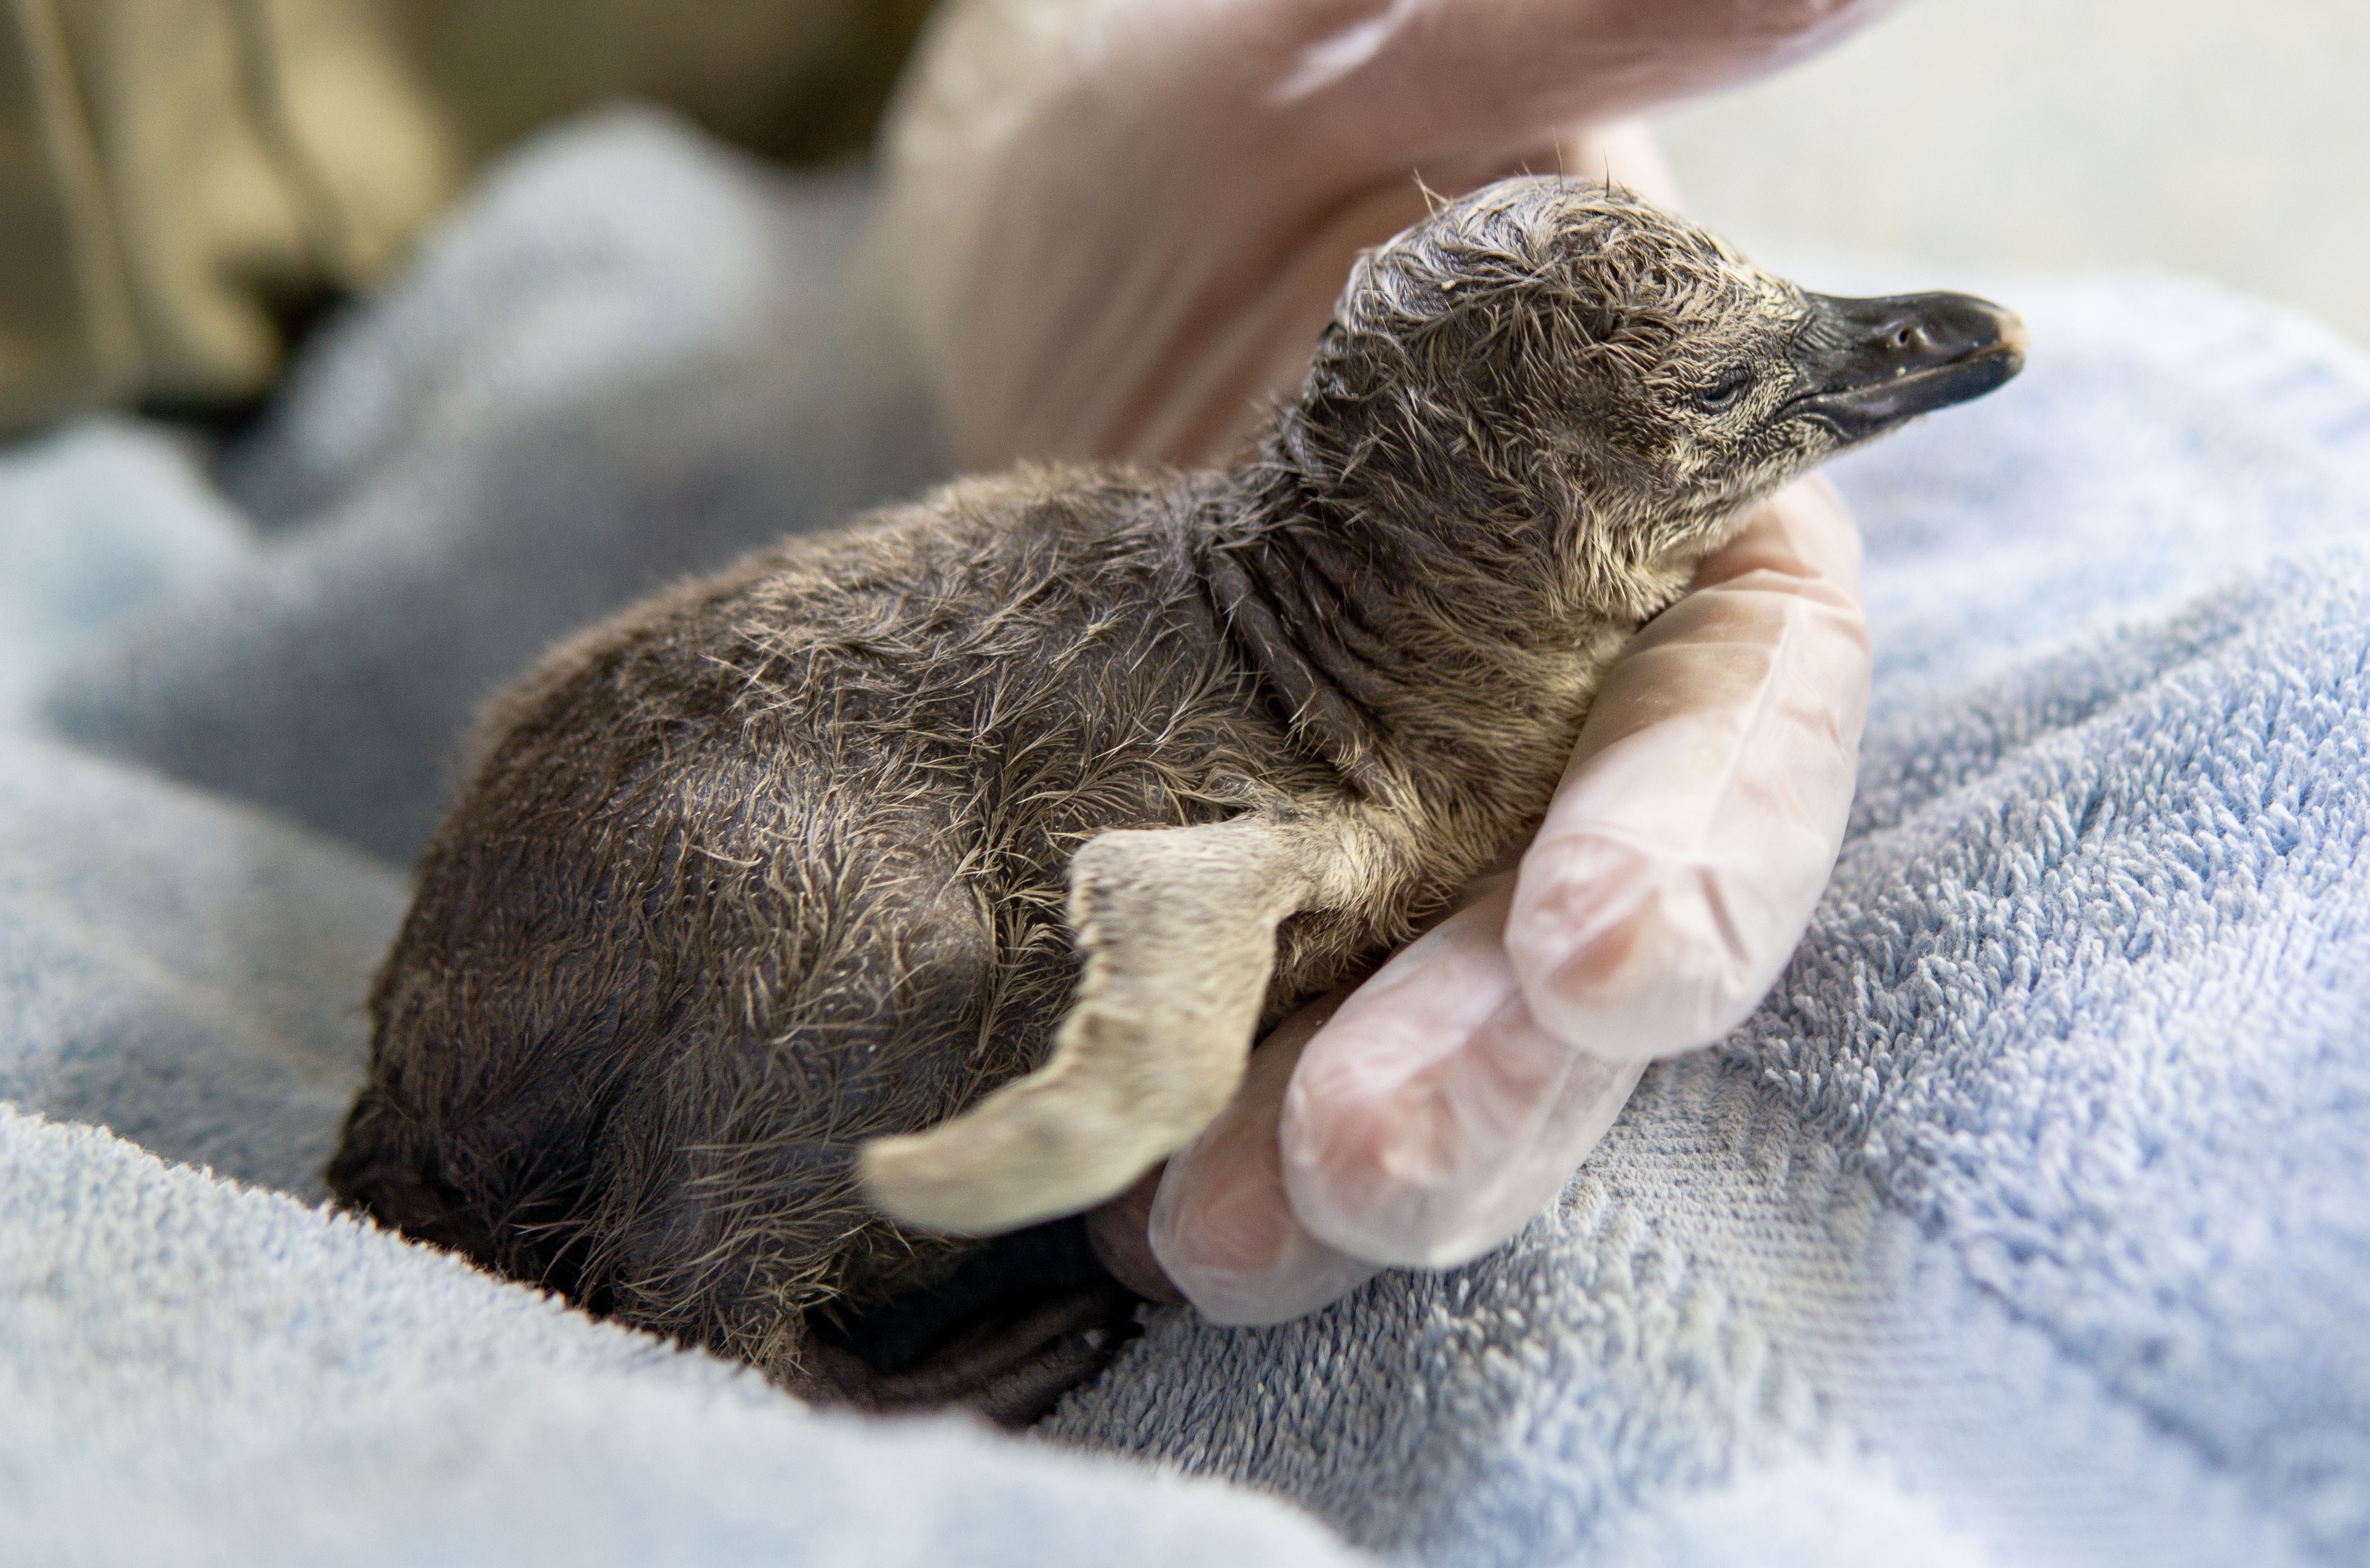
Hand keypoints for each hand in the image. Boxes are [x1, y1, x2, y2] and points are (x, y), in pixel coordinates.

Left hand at [875, 0, 1891, 1317]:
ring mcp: (1391, 820)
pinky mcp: (1238, 878)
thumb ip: (1562, 42)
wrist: (1058, 224)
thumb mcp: (1369, 60)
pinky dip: (1190, 1131)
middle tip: (1362, 1174)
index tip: (1608, 952)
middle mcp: (1551, 715)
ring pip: (1425, 1038)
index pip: (1740, 725)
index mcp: (1668, 536)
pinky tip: (1113, 1206)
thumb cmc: (1234, 119)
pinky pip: (1245, 1036)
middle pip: (1587, 948)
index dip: (1699, 852)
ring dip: (1341, 1168)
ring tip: (1217, 1240)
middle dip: (1501, 1081)